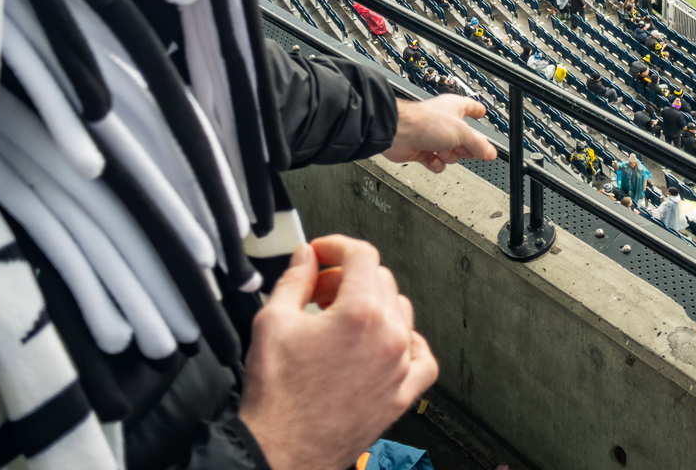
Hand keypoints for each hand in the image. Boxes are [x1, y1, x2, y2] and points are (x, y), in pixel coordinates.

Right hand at [238, 237, 435, 469]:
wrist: (282, 450)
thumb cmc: (278, 397)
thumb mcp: (273, 321)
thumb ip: (294, 279)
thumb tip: (307, 258)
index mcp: (360, 314)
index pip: (362, 255)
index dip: (336, 246)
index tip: (321, 253)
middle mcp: (388, 337)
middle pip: (380, 280)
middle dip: (346, 276)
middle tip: (317, 290)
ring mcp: (399, 367)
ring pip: (400, 312)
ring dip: (372, 304)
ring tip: (338, 318)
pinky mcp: (401, 395)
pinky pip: (422, 358)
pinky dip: (407, 342)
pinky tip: (383, 342)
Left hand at [384, 94, 494, 172]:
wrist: (399, 133)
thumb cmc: (424, 122)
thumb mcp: (461, 133)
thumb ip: (478, 144)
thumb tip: (490, 152)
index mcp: (454, 109)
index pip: (471, 107)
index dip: (478, 111)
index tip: (482, 114)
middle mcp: (443, 122)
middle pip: (464, 138)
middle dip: (465, 147)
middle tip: (463, 149)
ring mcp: (432, 136)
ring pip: (450, 152)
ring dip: (449, 156)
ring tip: (443, 153)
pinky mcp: (421, 150)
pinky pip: (436, 162)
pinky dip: (436, 164)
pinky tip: (434, 160)